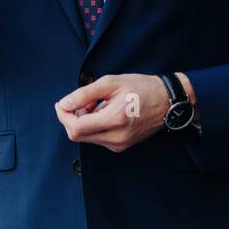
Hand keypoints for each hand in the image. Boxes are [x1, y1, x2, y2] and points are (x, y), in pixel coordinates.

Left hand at [54, 73, 172, 151]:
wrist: (167, 101)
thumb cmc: (142, 88)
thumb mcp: (111, 83)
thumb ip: (84, 94)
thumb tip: (64, 104)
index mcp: (114, 120)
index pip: (75, 127)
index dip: (63, 115)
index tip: (62, 103)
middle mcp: (116, 138)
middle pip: (78, 135)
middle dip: (72, 118)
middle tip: (80, 101)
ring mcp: (119, 144)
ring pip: (87, 137)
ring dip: (83, 122)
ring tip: (96, 104)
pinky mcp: (121, 146)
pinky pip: (98, 138)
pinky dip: (94, 126)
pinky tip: (104, 112)